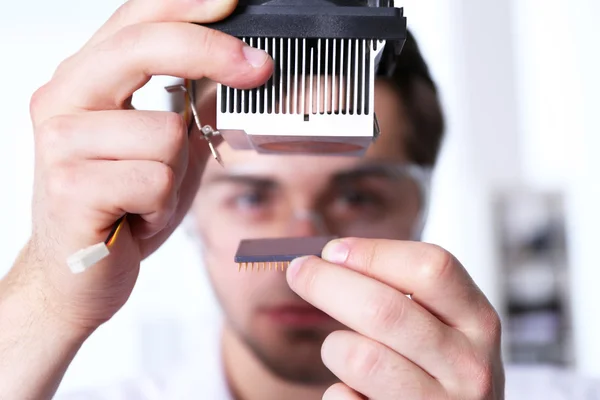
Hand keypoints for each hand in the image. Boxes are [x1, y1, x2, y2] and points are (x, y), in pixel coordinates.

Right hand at [7, 0, 272, 331]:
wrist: (78, 273)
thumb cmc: (120, 207)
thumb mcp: (162, 146)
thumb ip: (186, 103)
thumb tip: (232, 63)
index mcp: (85, 82)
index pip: (135, 21)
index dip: (187, 5)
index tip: (233, 2)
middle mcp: (64, 101)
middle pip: (143, 48)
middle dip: (211, 54)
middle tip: (258, 67)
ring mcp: (61, 143)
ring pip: (166, 132)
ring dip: (175, 173)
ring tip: (147, 194)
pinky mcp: (69, 187)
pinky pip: (155, 180)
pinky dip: (161, 205)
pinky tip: (136, 216)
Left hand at [286, 238, 503, 399]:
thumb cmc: (435, 366)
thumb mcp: (439, 324)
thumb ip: (401, 290)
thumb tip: (333, 256)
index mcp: (478, 321)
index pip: (430, 268)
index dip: (373, 253)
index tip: (333, 250)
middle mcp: (470, 366)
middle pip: (384, 309)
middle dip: (327, 283)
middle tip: (299, 271)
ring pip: (360, 357)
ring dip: (335, 346)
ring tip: (345, 350)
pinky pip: (344, 399)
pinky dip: (337, 390)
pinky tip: (355, 390)